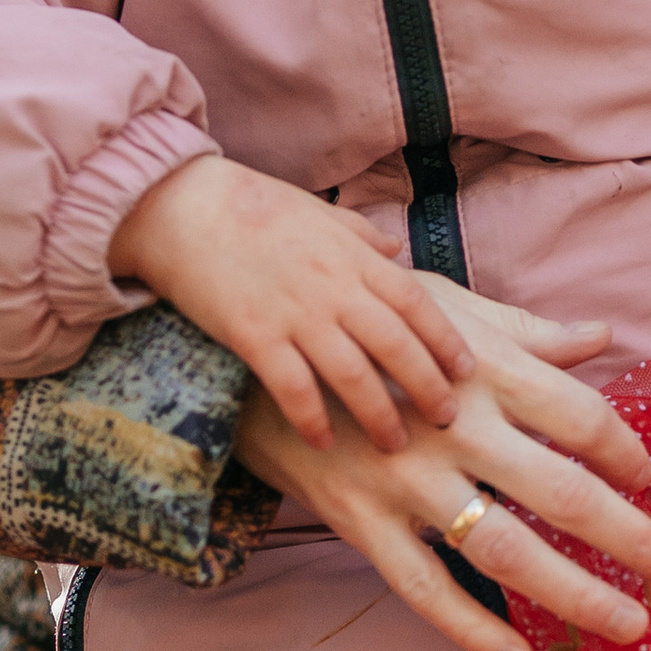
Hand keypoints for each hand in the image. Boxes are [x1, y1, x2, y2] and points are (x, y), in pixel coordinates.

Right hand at [109, 153, 473, 452]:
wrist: (183, 205)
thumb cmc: (253, 207)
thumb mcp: (319, 213)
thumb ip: (361, 236)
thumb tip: (394, 249)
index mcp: (354, 256)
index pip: (418, 304)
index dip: (447, 341)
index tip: (467, 372)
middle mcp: (334, 287)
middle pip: (397, 344)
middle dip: (427, 386)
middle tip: (449, 419)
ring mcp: (294, 313)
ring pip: (353, 373)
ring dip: (379, 414)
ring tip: (396, 445)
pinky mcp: (254, 335)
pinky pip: (292, 387)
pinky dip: (312, 419)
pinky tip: (325, 444)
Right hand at [234, 297, 650, 650]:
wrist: (249, 358)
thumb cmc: (365, 331)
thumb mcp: (445, 311)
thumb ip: (530, 334)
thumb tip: (604, 336)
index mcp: (482, 370)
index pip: (580, 416)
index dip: (628, 452)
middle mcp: (452, 428)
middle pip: (561, 492)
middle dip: (632, 538)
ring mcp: (405, 482)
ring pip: (505, 550)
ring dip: (575, 593)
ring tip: (631, 622)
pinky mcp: (361, 522)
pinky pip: (423, 587)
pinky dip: (471, 625)